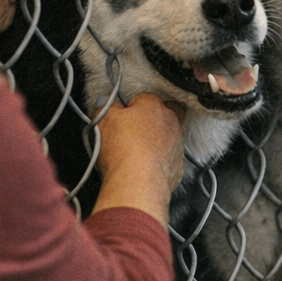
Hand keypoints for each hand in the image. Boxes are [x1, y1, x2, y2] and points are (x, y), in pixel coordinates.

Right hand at [93, 93, 186, 222]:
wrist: (138, 183)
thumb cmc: (123, 149)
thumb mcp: (104, 120)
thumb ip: (107, 107)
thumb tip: (106, 102)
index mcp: (153, 106)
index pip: (143, 97)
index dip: (130, 107)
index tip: (121, 117)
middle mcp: (171, 122)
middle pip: (163, 115)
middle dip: (150, 121)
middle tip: (133, 132)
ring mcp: (177, 145)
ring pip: (169, 137)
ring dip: (156, 142)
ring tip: (136, 153)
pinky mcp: (178, 167)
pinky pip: (169, 160)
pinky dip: (159, 162)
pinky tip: (144, 168)